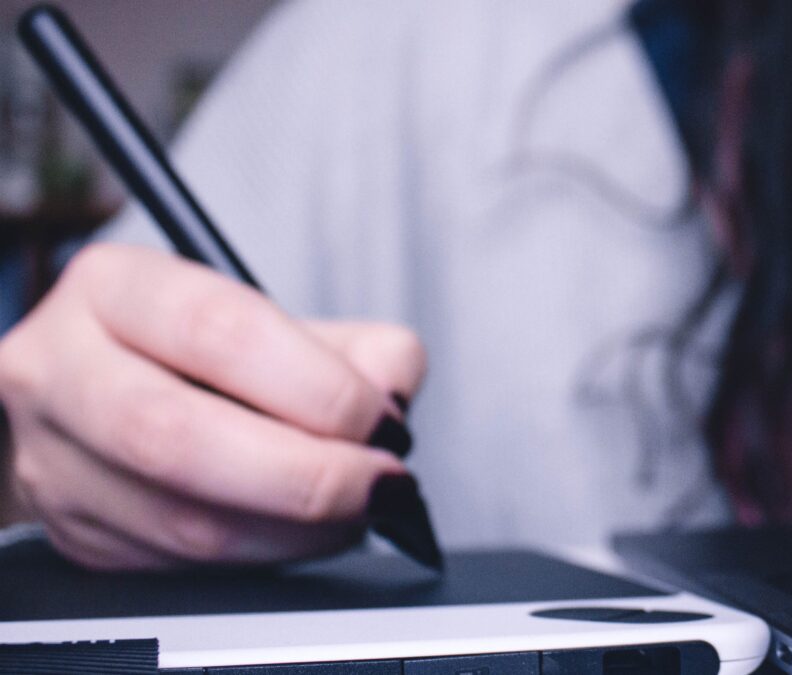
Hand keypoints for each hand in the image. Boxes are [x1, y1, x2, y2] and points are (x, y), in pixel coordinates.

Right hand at [0, 243, 425, 569]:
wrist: (102, 399)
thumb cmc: (200, 355)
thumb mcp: (277, 320)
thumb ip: (356, 347)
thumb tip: (391, 397)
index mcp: (116, 288)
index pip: (219, 332)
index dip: (317, 388)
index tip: (382, 422)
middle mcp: (63, 369)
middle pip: (178, 437)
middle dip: (306, 475)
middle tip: (378, 485)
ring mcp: (53, 460)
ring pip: (180, 522)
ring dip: (295, 532)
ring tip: (355, 513)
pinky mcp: (74, 532)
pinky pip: (179, 566)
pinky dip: (263, 558)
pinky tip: (301, 534)